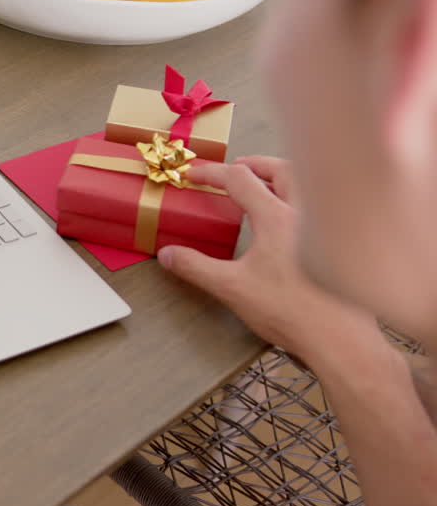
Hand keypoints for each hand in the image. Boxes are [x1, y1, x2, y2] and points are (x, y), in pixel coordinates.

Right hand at [157, 156, 377, 363]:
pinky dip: (296, 202)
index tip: (194, 175)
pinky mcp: (336, 248)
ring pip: (305, 187)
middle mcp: (304, 215)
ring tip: (262, 189)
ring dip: (280, 179)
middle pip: (282, 170)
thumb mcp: (231, 288)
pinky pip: (316, 209)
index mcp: (276, 217)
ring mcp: (324, 230)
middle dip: (255, 165)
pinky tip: (287, 223)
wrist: (338, 340)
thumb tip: (168, 254)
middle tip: (235, 170)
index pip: (240, 179)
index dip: (212, 173)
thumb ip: (195, 267)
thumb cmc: (291, 312)